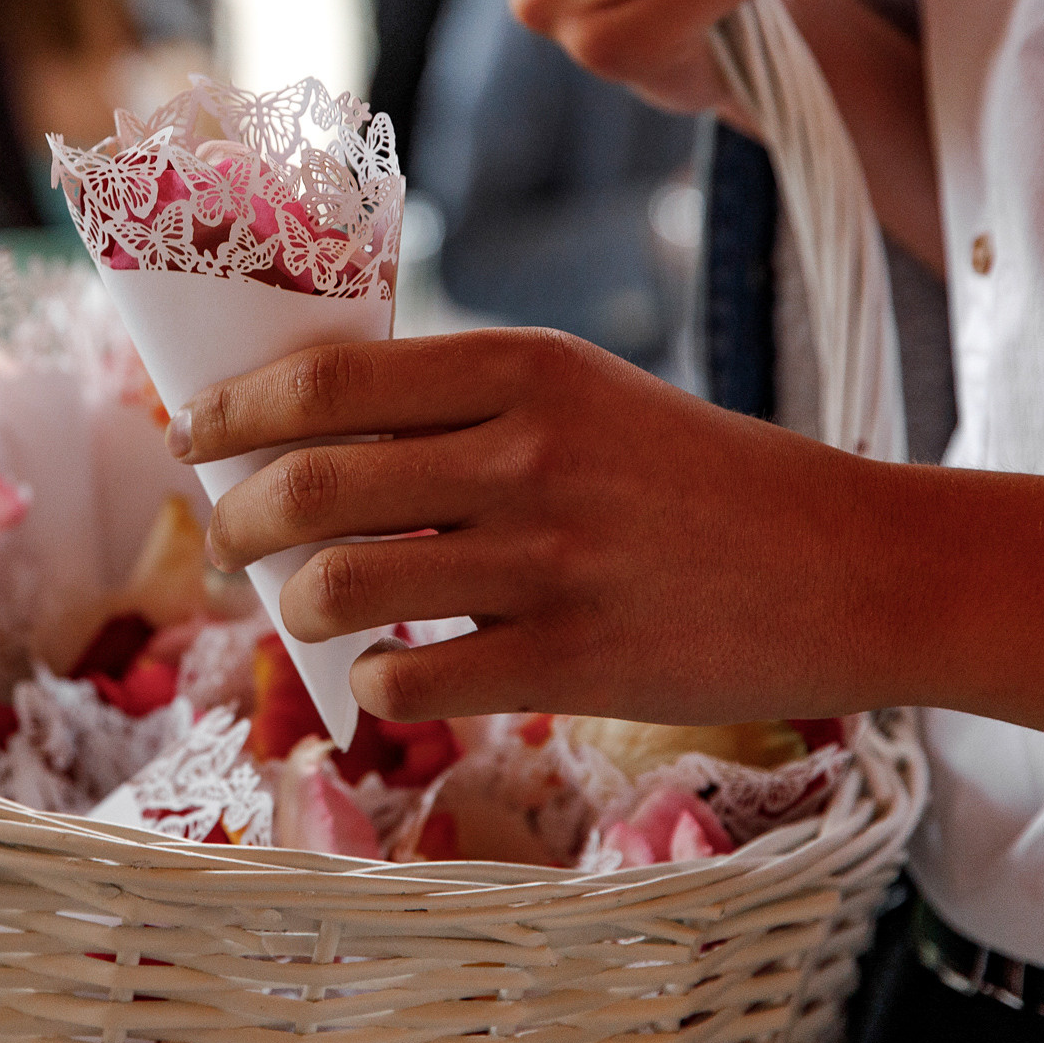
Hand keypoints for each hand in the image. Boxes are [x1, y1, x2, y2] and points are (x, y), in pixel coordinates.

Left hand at [173, 330, 905, 725]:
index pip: (326, 379)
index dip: (234, 410)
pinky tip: (387, 668)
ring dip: (291, 606)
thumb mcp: (585, 396)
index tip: (192, 433)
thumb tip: (308, 443)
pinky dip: (373, 677)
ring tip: (300, 610)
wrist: (851, 565)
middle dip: (236, 517)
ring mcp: (548, 559)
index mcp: (523, 365)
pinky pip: (411, 674)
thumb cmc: (697, 478)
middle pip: (310, 481)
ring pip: (339, 584)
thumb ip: (459, 408)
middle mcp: (526, 451)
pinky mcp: (573, 658)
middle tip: (226, 536)